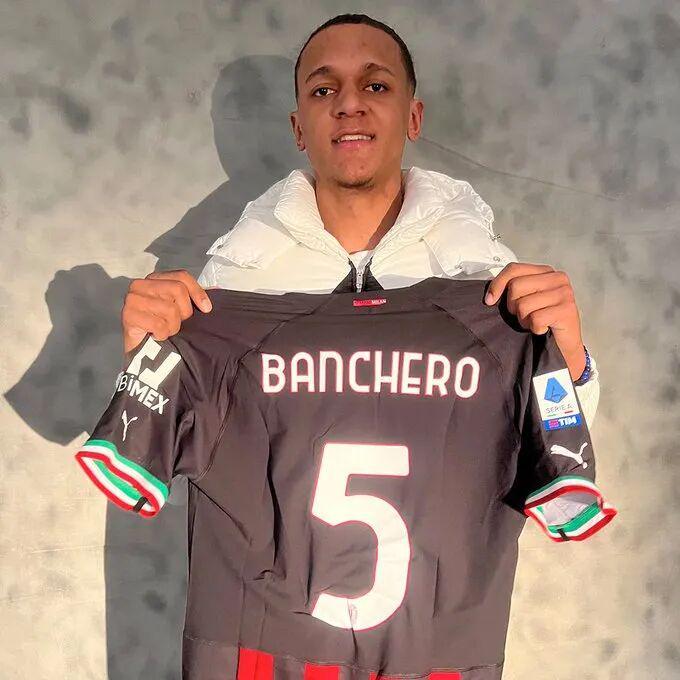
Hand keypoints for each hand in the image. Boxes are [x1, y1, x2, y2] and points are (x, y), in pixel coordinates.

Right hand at [121, 270, 212, 354]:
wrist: (144, 353)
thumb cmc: (164, 328)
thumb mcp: (182, 310)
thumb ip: (196, 297)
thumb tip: (219, 289)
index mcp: (155, 279)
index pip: (181, 276)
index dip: (198, 292)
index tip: (207, 309)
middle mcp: (140, 284)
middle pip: (177, 289)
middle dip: (184, 312)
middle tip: (177, 324)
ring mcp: (132, 298)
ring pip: (169, 308)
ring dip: (173, 326)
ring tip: (166, 330)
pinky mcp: (128, 315)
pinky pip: (158, 324)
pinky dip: (163, 334)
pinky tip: (157, 336)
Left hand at [484, 263, 586, 380]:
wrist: (563, 347)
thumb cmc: (541, 322)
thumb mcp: (524, 300)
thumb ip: (512, 289)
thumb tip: (490, 294)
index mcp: (546, 272)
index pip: (514, 269)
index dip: (497, 284)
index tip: (489, 301)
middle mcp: (557, 278)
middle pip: (516, 286)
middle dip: (513, 306)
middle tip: (523, 315)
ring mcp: (565, 293)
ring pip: (523, 304)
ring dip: (524, 320)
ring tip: (534, 322)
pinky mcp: (567, 310)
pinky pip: (536, 318)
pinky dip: (535, 328)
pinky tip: (543, 329)